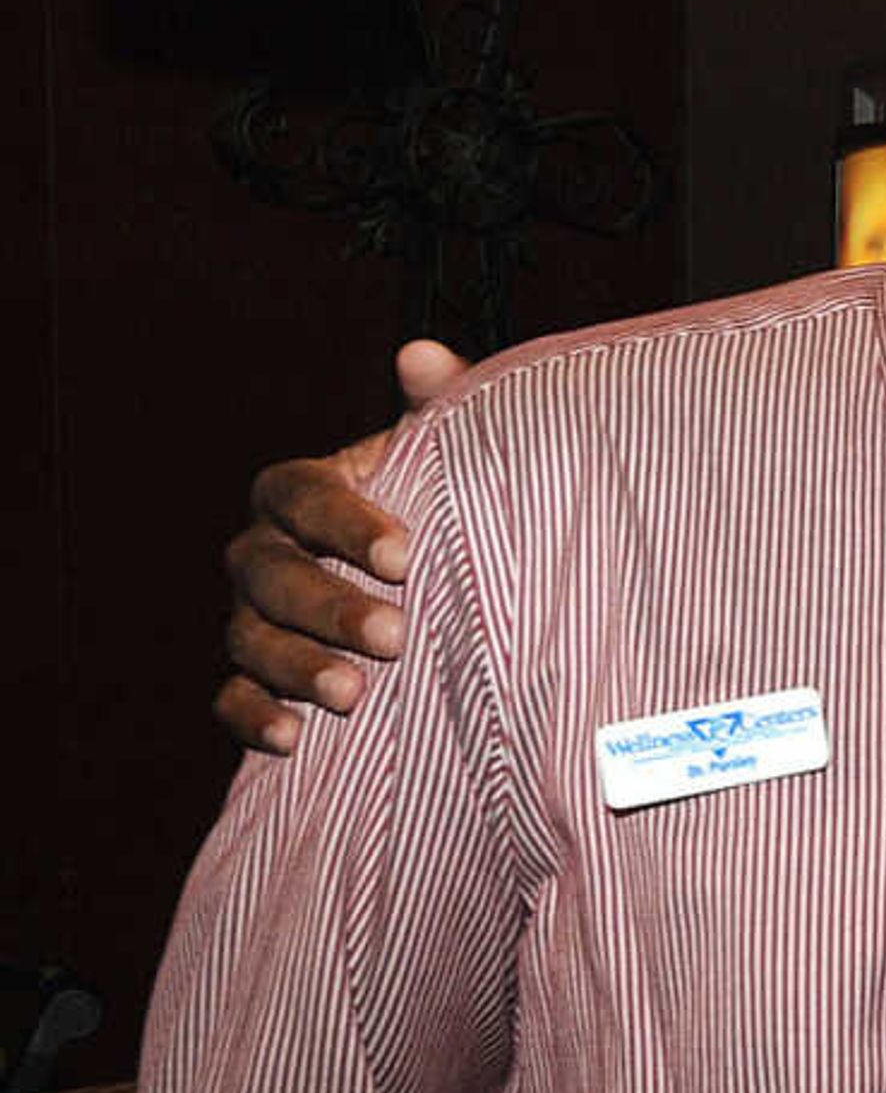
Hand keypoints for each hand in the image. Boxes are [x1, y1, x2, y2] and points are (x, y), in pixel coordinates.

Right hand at [215, 341, 459, 752]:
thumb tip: (422, 354)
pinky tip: (293, 738)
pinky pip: (232, 698)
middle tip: (394, 637)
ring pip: (248, 638)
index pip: (302, 496)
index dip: (346, 525)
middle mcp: (262, 551)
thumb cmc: (436, 512)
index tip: (406, 555)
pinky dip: (255, 718)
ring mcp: (250, 615)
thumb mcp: (446, 462)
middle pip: (271, 574)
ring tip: (353, 694)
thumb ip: (440, 410)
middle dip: (329, 606)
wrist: (430, 588)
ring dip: (295, 667)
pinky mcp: (253, 676)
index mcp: (299, 492)